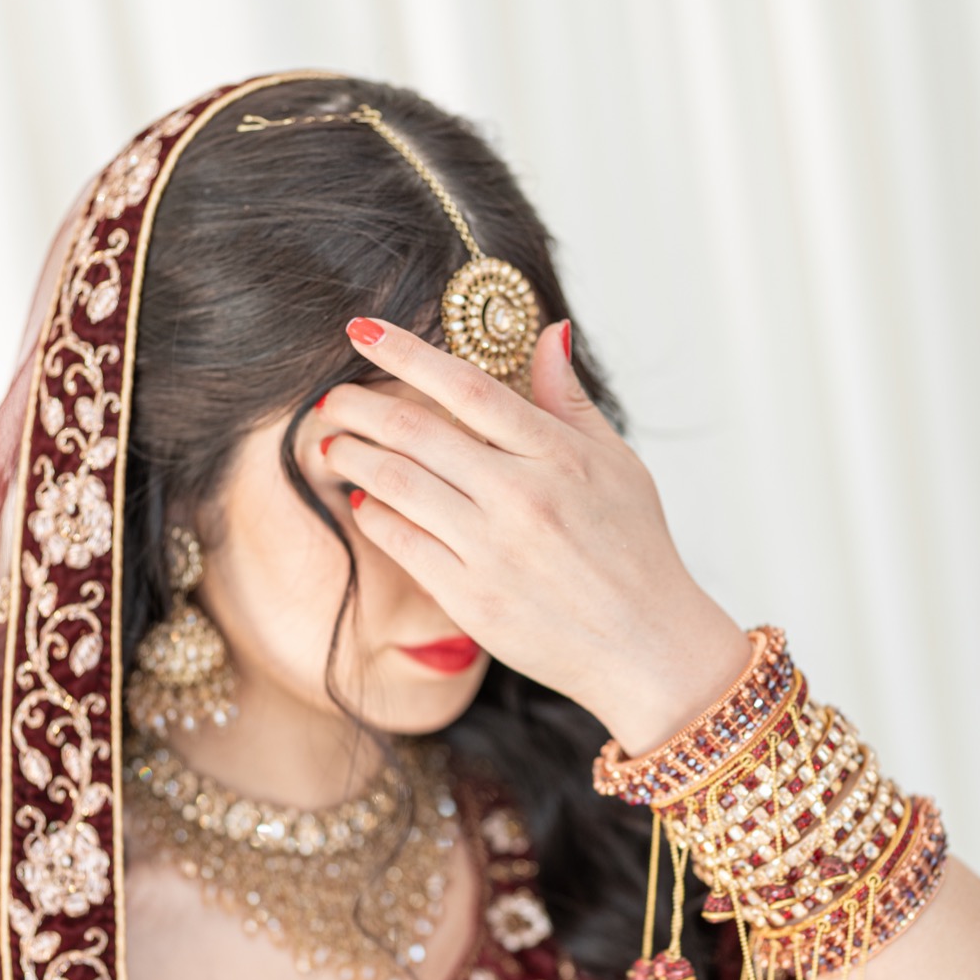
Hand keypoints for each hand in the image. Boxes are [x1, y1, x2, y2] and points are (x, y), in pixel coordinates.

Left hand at [319, 316, 750, 754]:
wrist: (648, 648)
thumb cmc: (636, 552)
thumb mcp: (617, 464)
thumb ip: (569, 400)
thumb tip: (547, 331)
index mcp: (558, 455)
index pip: (467, 386)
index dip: (406, 353)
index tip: (363, 331)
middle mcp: (521, 496)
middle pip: (415, 431)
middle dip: (359, 406)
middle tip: (331, 398)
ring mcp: (492, 549)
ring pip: (396, 483)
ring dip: (351, 457)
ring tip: (332, 446)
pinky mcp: (471, 597)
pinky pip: (401, 541)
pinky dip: (372, 514)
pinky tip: (361, 501)